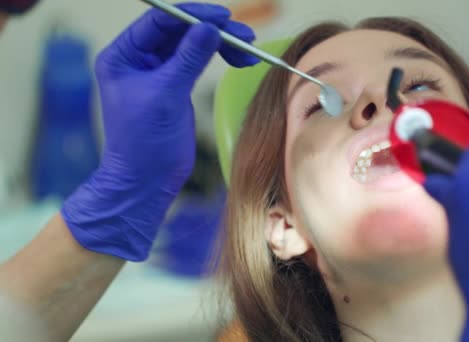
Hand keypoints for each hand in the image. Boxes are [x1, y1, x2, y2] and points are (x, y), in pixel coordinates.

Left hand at [61, 3, 258, 260]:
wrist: (147, 180)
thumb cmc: (144, 140)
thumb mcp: (167, 94)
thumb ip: (189, 58)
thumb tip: (211, 28)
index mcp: (123, 55)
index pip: (159, 21)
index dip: (191, 15)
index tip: (222, 17)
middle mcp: (138, 59)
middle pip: (179, 31)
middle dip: (211, 31)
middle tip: (244, 34)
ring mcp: (158, 72)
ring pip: (192, 46)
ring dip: (220, 45)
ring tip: (248, 51)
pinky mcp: (176, 86)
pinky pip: (198, 62)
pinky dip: (218, 59)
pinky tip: (239, 61)